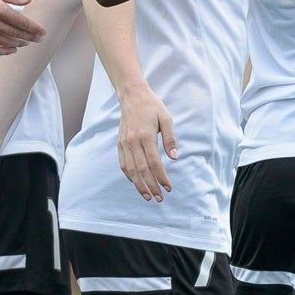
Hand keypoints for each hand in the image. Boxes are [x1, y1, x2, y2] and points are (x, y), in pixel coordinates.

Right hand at [0, 0, 44, 54]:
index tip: (42, 32)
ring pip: (5, 43)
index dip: (34, 28)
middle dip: (30, 37)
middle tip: (39, 39)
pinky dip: (3, 52)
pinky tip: (11, 50)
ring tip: (26, 43)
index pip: (21, 22)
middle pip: (16, 34)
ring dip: (19, 44)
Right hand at [116, 83, 176, 201]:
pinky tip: (137, 183)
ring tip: (148, 196)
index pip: (154, 163)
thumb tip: (174, 158)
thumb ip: (170, 139)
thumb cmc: (152, 106)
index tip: (168, 187)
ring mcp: (124, 143)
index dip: (161, 177)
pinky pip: (123, 164)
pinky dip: (129, 176)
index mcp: (145, 135)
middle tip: (160, 198)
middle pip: (141, 170)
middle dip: (151, 186)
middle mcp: (132, 141)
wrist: (132, 96)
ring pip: (130, 170)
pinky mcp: (119, 143)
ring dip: (139, 185)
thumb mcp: (166, 118)